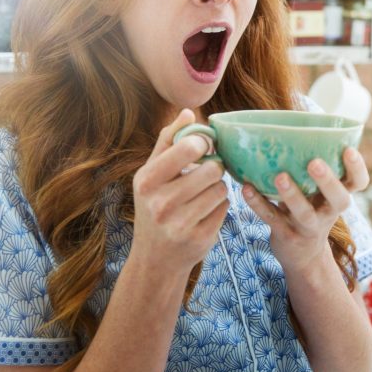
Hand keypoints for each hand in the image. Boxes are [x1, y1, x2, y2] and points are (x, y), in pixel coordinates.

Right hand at [129, 109, 229, 278]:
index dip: (204, 143)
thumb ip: (168, 141)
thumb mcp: (151, 174)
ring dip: (218, 188)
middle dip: (214, 168)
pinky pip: (225, 208)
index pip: (188, 147)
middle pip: (212, 169)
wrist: (155, 259)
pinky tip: (205, 213)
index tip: (204, 147)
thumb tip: (188, 112)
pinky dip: (220, 207)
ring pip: (221, 189)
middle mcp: (160, 204)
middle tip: (206, 173)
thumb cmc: (154, 206)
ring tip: (203, 195)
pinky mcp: (200, 239)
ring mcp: (180, 224)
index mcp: (146, 181)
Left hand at [242, 147, 369, 276]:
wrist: (302, 256)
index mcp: (339, 195)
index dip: (357, 167)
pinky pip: (272, 219)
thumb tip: (296, 120)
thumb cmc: (311, 208)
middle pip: (338, 199)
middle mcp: (329, 211)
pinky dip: (258, 203)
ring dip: (292, 194)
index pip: (359, 183)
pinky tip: (246, 188)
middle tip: (314, 163)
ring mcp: (308, 226)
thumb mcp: (319, 191)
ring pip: (304, 212)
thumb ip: (314, 164)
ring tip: (280, 176)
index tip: (348, 150)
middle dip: (328, 181)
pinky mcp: (286, 235)